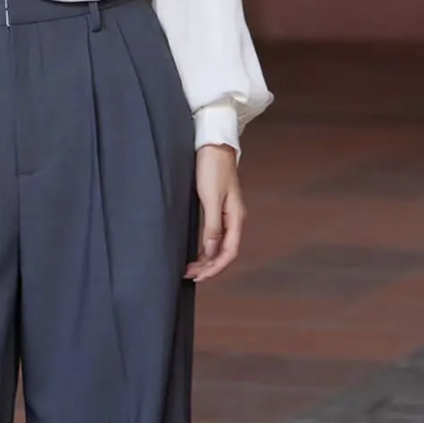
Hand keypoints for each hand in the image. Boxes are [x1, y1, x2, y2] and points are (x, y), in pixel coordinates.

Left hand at [184, 144, 244, 283]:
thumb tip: (210, 249)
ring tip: (189, 268)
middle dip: (208, 267)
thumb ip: (212, 224)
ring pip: (218, 244)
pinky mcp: (217, 208)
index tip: (198, 277)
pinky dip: (204, 246)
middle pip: (224, 251)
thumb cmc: (212, 168)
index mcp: (236, 218)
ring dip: (205, 258)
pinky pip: (213, 235)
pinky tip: (195, 252)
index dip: (215, 268)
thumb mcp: (210, 197)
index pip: (229, 252)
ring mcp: (226, 214)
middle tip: (188, 275)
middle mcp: (233, 219)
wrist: (212, 145)